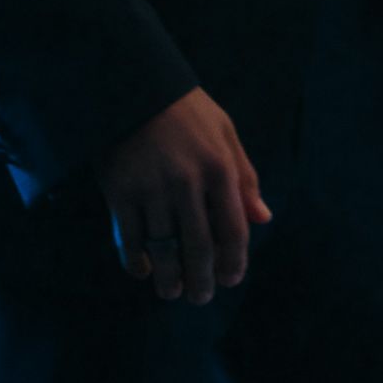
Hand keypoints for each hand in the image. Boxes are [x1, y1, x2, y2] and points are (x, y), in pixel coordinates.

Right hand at [100, 89, 269, 303]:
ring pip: (163, 247)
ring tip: (172, 292)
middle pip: (199, 246)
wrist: (129, 84)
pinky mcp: (118, 190)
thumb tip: (264, 218)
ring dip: (169, 277)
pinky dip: (135, 260)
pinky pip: (129, 237)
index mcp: (219, 168)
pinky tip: (142, 272)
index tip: (230, 280)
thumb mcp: (226, 133)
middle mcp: (188, 182)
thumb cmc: (185, 110)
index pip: (234, 229)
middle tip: (200, 298)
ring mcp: (151, 188)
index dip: (234, 261)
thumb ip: (245, 178)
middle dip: (202, 279)